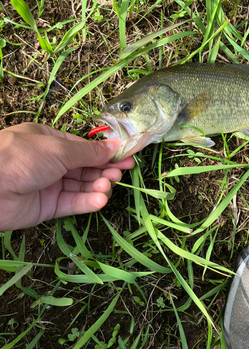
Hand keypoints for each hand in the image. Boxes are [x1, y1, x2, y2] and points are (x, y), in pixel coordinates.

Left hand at [0, 123, 134, 230]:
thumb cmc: (23, 156)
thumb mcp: (59, 148)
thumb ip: (89, 151)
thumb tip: (114, 146)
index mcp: (49, 141)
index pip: (83, 148)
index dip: (104, 153)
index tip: (126, 157)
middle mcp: (50, 162)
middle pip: (85, 168)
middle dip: (104, 170)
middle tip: (122, 172)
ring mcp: (49, 185)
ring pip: (80, 187)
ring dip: (97, 186)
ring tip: (109, 186)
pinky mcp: (47, 207)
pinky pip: (71, 204)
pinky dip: (87, 202)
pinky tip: (100, 200)